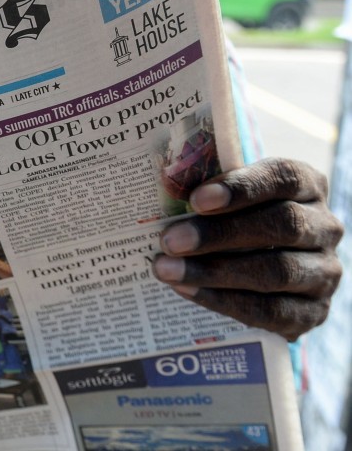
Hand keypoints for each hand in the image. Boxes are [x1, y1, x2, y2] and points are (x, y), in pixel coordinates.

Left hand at [152, 158, 342, 340]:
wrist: (264, 272)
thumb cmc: (237, 221)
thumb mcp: (229, 199)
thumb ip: (208, 193)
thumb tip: (165, 190)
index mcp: (306, 186)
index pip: (283, 178)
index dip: (241, 187)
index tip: (196, 199)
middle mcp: (324, 226)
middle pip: (281, 225)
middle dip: (220, 233)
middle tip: (170, 240)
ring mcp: (323, 271)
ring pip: (277, 271)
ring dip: (215, 271)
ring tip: (167, 269)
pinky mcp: (313, 311)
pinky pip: (271, 310)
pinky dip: (224, 302)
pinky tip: (187, 291)